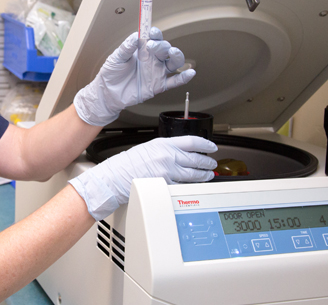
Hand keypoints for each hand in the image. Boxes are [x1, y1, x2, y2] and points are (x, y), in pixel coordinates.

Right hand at [69, 136, 216, 220]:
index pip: (192, 142)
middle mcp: (168, 156)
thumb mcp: (148, 148)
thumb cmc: (127, 164)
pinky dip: (191, 185)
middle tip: (212, 163)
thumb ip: (165, 150)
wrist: (115, 177)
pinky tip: (194, 185)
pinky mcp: (166, 185)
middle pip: (196, 159)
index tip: (211, 147)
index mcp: (164, 144)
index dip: (205, 144)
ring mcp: (168, 172)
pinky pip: (183, 185)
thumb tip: (180, 154)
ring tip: (208, 175)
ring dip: (204, 175)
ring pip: (194, 174)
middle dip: (207, 162)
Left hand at [73, 28, 194, 125]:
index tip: (152, 31)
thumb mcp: (116, 58)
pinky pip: (174, 81)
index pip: (153, 38)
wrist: (108, 94)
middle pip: (165, 48)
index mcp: (143, 50)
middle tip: (152, 47)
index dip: (155, 33)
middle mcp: (152, 59)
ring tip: (173, 53)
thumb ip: (126, 47)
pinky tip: (190, 73)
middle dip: (161, 45)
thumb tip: (135, 35)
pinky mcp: (159, 85)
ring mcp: (157, 72)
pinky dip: (183, 78)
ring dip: (176, 56)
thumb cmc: (111, 74)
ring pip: (174, 62)